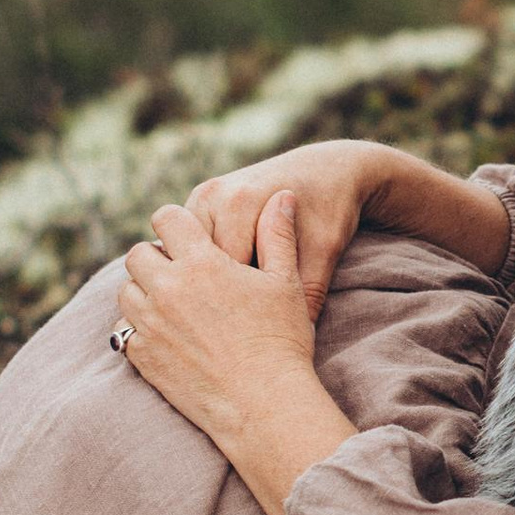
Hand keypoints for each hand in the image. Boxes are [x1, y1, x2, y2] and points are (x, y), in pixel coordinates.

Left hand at [114, 194, 355, 514]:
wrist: (262, 404)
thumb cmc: (281, 340)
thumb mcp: (287, 282)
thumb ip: (278, 234)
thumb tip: (282, 195)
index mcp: (201, 263)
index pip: (167, 219)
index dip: (174, 222)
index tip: (184, 232)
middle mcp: (167, 289)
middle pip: (138, 254)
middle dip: (155, 256)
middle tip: (178, 270)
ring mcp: (150, 324)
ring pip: (126, 290)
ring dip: (143, 290)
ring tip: (169, 301)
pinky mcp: (142, 357)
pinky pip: (124, 329)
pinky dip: (137, 325)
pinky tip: (163, 331)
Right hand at [183, 141, 389, 318]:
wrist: (326, 170)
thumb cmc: (327, 214)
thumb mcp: (323, 253)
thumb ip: (305, 293)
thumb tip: (290, 344)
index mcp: (240, 203)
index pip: (222, 271)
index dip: (238, 306)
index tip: (256, 327)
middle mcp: (212, 196)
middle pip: (197, 264)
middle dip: (217, 295)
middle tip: (243, 319)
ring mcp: (199, 198)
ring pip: (187, 258)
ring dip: (206, 282)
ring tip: (235, 304)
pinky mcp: (197, 205)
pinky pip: (187, 246)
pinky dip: (202, 267)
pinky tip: (226, 287)